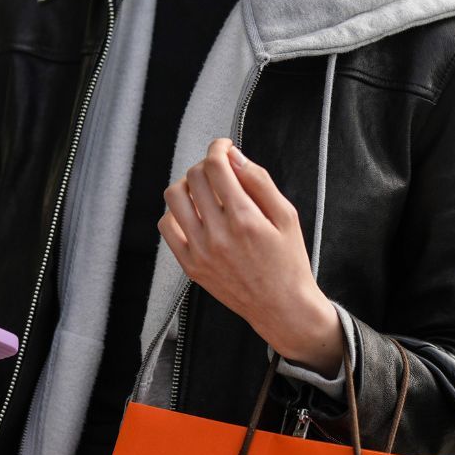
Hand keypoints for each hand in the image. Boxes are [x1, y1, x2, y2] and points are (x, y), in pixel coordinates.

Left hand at [157, 137, 341, 373]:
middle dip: (206, 164)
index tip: (224, 147)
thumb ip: (260, 182)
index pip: (216, 166)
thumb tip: (235, 157)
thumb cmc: (288, 262)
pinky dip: (175, 213)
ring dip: (187, 185)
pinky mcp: (190, 266)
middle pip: (194, 177)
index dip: (218, 148)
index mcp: (245, 219)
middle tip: (219, 170)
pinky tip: (193, 214)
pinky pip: (166, 227)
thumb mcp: (287, 216)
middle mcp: (218, 235)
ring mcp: (200, 251)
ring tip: (204, 190)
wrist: (281, 307)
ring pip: (174, 198)